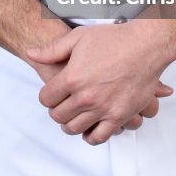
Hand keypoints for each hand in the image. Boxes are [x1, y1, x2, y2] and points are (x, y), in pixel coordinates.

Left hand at [26, 25, 173, 145]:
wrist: (145, 45)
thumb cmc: (113, 39)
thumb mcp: (78, 38)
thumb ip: (52, 49)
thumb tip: (31, 54)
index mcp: (71, 77)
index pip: (46, 98)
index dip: (47, 96)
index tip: (52, 94)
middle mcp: (84, 96)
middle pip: (58, 116)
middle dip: (57, 111)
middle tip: (62, 105)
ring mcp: (102, 108)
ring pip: (74, 128)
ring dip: (70, 124)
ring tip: (74, 116)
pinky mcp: (118, 116)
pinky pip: (98, 137)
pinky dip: (90, 136)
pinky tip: (89, 128)